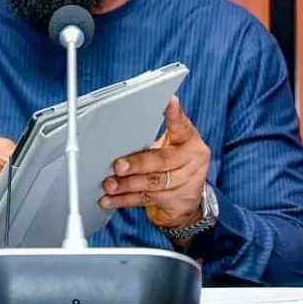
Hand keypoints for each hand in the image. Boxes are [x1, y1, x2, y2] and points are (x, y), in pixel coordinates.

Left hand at [99, 96, 209, 229]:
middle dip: (138, 164)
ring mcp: (187, 183)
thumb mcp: (168, 147)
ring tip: (109, 184)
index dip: (175, 114)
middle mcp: (192, 160)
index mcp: (189, 140)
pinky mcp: (177, 202)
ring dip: (127, 185)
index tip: (169, 101)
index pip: (182, 125)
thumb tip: (119, 133)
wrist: (187, 202)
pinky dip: (125, 200)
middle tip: (118, 166)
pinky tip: (110, 200)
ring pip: (152, 183)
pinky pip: (146, 199)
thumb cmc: (172, 166)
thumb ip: (151, 139)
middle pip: (163, 161)